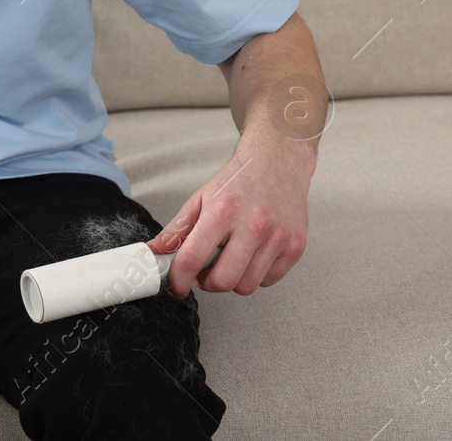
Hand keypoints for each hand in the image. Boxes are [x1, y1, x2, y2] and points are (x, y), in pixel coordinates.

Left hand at [145, 132, 314, 298]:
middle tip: (204, 271)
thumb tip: (156, 251)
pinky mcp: (295, 247)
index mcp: (222, 212)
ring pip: (246, 286)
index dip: (179, 279)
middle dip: (207, 283)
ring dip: (232, 280)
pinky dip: (255, 275)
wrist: (277, 164)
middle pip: (223, 281)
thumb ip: (177, 229)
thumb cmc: (238, 182)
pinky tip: (251, 255)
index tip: (175, 286)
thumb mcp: (200, 199)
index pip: (193, 258)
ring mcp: (278, 238)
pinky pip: (269, 281)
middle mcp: (253, 226)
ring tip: (228, 258)